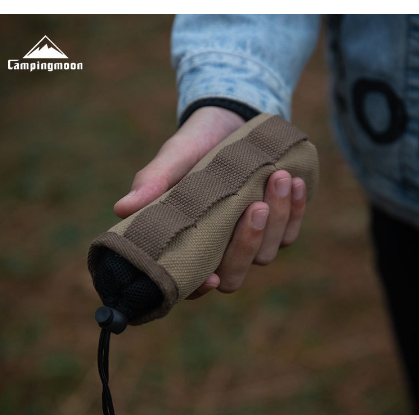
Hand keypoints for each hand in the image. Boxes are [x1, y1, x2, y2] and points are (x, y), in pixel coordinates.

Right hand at [114, 107, 306, 298]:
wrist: (230, 123)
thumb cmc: (196, 147)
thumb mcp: (175, 159)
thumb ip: (154, 183)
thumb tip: (122, 208)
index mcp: (192, 243)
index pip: (191, 281)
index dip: (199, 287)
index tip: (211, 278)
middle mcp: (222, 250)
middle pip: (235, 275)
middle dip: (247, 245)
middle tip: (254, 206)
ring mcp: (251, 241)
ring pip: (266, 254)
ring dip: (277, 218)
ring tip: (277, 176)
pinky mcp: (278, 226)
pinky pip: (291, 232)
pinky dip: (296, 209)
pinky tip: (294, 181)